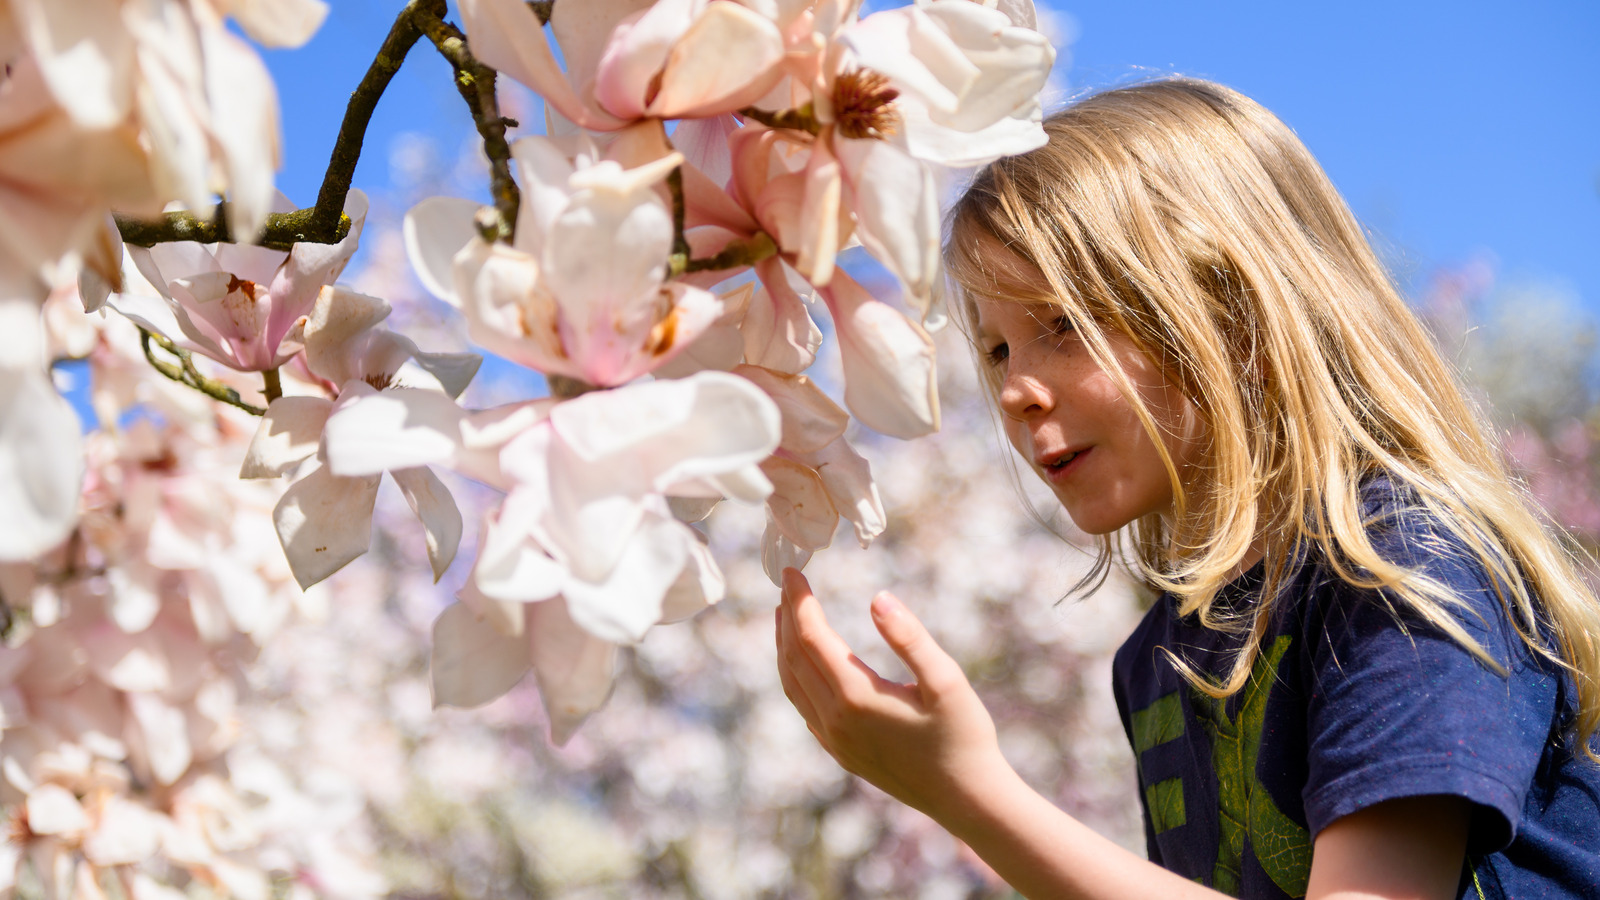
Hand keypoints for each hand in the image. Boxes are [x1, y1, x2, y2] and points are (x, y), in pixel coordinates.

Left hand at [774, 568, 1010, 824]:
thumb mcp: (946, 680)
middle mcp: (836, 721)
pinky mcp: (841, 753)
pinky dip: (795, 677)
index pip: (811, 638)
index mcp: (857, 697)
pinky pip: (804, 708)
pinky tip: (805, 664)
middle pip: (794, 659)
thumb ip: (910, 637)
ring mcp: (835, 741)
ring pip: (792, 685)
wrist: (967, 800)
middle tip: (787, 582)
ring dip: (785, 647)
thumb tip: (878, 598)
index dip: (800, 601)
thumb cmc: (964, 736)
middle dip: (787, 617)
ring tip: (786, 616)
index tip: (792, 570)